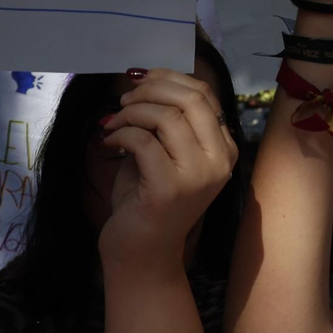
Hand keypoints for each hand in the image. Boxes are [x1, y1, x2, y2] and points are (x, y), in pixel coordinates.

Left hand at [97, 70, 238, 270]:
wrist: (142, 254)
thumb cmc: (148, 201)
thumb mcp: (164, 153)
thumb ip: (166, 120)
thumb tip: (146, 78)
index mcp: (224, 149)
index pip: (205, 95)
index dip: (170, 78)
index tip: (141, 79)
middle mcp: (219, 161)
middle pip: (192, 99)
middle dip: (152, 89)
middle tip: (125, 98)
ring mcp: (197, 176)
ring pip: (167, 116)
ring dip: (132, 111)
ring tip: (114, 121)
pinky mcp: (169, 188)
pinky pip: (143, 140)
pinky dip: (121, 133)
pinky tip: (109, 141)